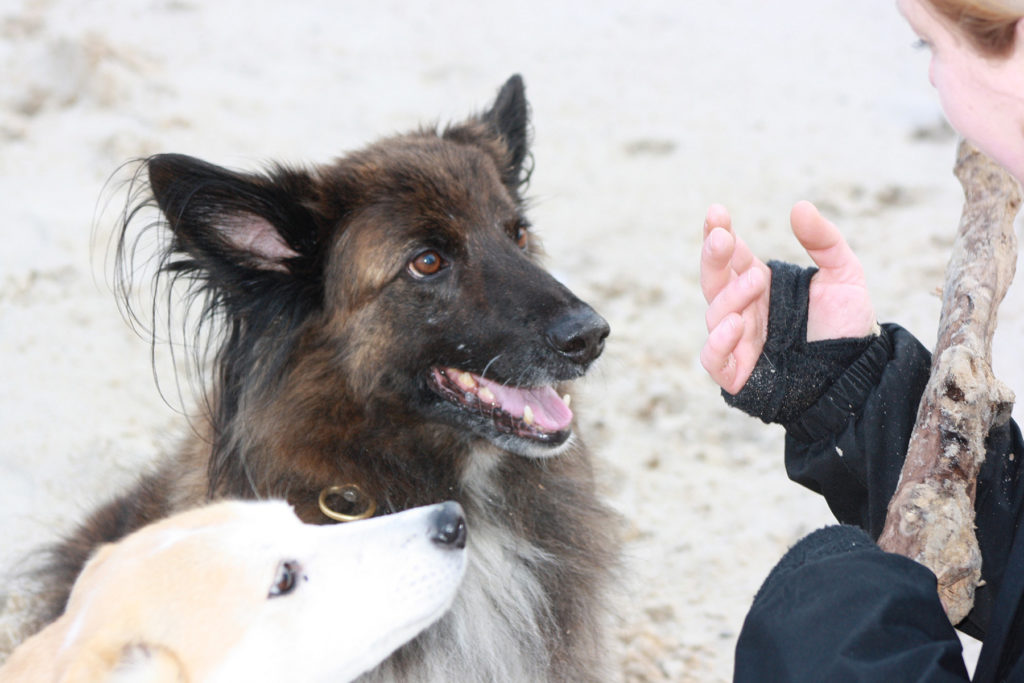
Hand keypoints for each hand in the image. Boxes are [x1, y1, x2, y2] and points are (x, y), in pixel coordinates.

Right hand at [699, 201, 875, 394]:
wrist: (858, 374)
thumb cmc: (845, 326)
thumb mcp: (844, 275)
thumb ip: (824, 241)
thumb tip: (800, 206)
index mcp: (758, 284)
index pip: (730, 255)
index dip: (718, 232)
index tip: (717, 212)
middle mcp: (743, 310)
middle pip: (712, 280)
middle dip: (713, 257)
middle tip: (722, 237)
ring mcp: (737, 341)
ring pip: (715, 314)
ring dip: (731, 295)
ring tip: (757, 280)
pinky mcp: (737, 374)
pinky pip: (711, 358)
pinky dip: (718, 342)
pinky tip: (737, 324)